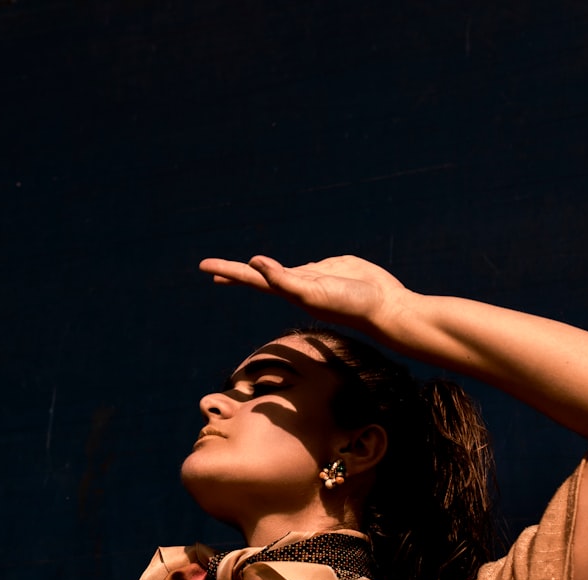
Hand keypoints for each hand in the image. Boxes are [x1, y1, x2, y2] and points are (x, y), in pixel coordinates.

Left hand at [198, 255, 410, 329]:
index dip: (227, 271)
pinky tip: (291, 268)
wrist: (383, 308)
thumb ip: (283, 279)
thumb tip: (254, 263)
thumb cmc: (349, 304)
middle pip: (258, 275)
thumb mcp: (311, 292)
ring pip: (281, 271)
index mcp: (288, 289)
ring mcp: (314, 277)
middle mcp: (297, 284)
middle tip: (211, 269)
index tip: (204, 266)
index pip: (250, 277)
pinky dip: (293, 265)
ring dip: (262, 271)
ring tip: (249, 268)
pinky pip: (306, 265)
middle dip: (235, 273)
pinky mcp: (332, 268)